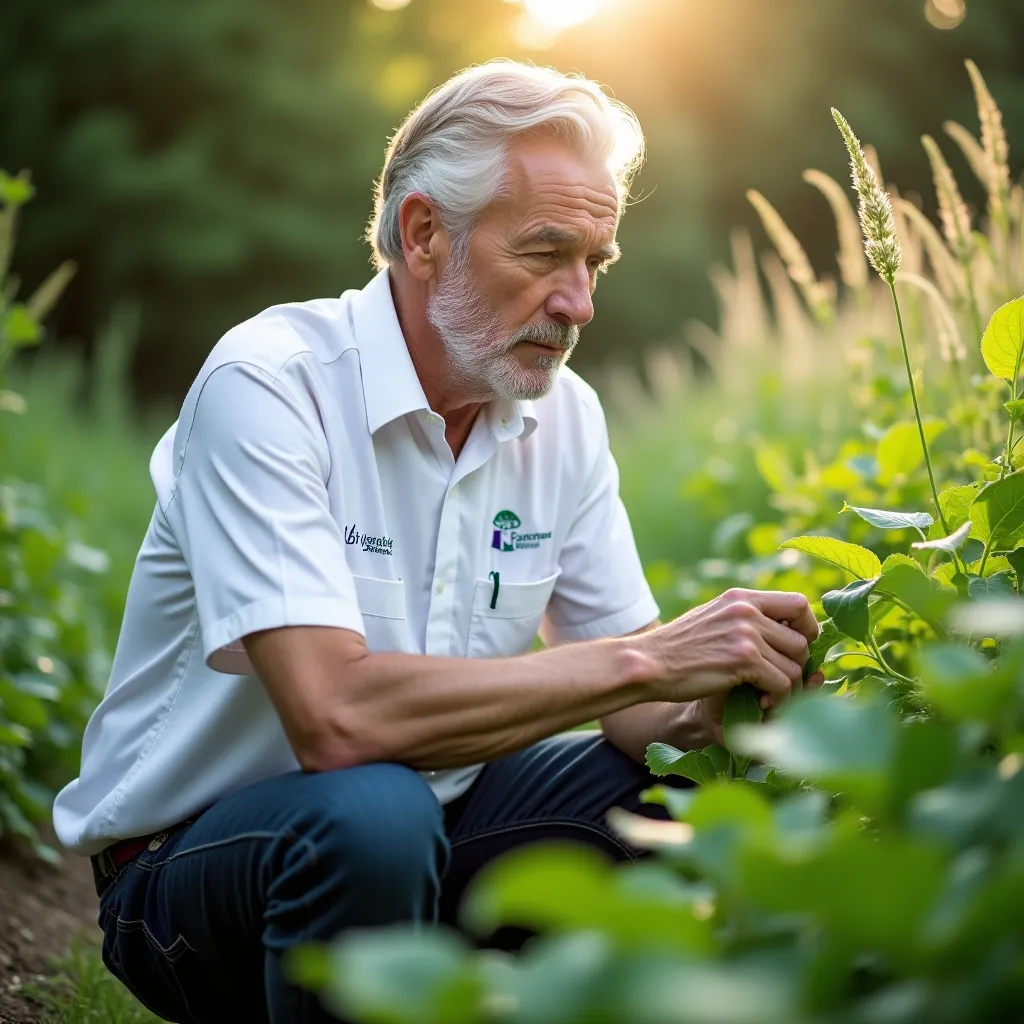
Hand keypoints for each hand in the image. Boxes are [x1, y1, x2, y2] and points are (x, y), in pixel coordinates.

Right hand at [643, 588, 819, 706]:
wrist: (648, 662)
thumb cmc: (677, 648)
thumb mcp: (712, 618)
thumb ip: (743, 619)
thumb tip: (780, 631)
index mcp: (740, 598)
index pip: (798, 602)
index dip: (808, 628)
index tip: (800, 647)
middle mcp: (747, 610)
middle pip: (801, 640)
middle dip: (796, 666)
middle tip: (779, 682)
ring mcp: (746, 633)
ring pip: (795, 665)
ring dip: (787, 688)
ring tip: (768, 696)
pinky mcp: (744, 659)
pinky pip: (782, 683)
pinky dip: (776, 699)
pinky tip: (759, 703)